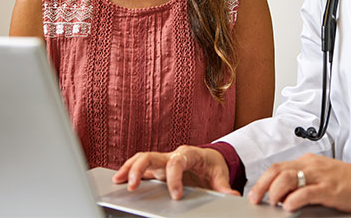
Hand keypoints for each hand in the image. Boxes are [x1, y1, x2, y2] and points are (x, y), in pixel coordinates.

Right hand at [112, 145, 239, 199]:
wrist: (210, 158)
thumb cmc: (213, 165)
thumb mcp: (220, 175)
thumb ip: (223, 186)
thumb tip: (232, 195)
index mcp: (189, 154)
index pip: (177, 162)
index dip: (174, 178)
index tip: (175, 195)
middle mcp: (172, 155)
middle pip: (152, 156)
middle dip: (140, 169)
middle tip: (133, 186)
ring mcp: (163, 161)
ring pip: (142, 158)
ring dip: (129, 168)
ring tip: (118, 181)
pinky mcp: (157, 169)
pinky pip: (141, 166)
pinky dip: (129, 171)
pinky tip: (118, 180)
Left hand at [247, 153, 350, 212]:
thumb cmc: (343, 180)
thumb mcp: (318, 175)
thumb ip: (301, 180)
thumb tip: (280, 193)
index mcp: (306, 162)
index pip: (277, 167)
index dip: (262, 180)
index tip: (254, 193)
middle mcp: (310, 166)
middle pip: (278, 170)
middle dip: (262, 185)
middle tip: (256, 199)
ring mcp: (319, 176)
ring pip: (288, 178)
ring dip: (276, 191)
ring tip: (273, 203)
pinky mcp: (329, 189)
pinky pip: (307, 192)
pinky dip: (294, 199)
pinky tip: (289, 206)